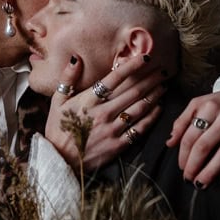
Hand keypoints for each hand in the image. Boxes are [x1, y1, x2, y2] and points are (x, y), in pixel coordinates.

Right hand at [45, 54, 166, 172]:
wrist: (59, 161)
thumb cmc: (58, 129)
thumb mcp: (56, 102)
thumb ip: (67, 79)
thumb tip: (77, 59)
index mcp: (88, 101)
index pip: (114, 79)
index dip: (131, 66)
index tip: (144, 58)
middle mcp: (103, 113)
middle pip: (132, 91)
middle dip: (149, 79)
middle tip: (162, 70)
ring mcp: (112, 129)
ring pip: (139, 108)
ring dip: (154, 95)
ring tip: (163, 85)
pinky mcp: (118, 145)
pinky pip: (140, 128)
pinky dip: (152, 117)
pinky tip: (159, 107)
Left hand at [167, 79, 219, 187]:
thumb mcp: (203, 103)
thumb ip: (183, 120)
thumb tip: (170, 142)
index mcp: (212, 105)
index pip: (191, 136)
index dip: (183, 155)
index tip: (181, 167)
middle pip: (205, 146)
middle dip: (193, 166)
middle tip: (188, 178)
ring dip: (211, 172)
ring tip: (202, 183)